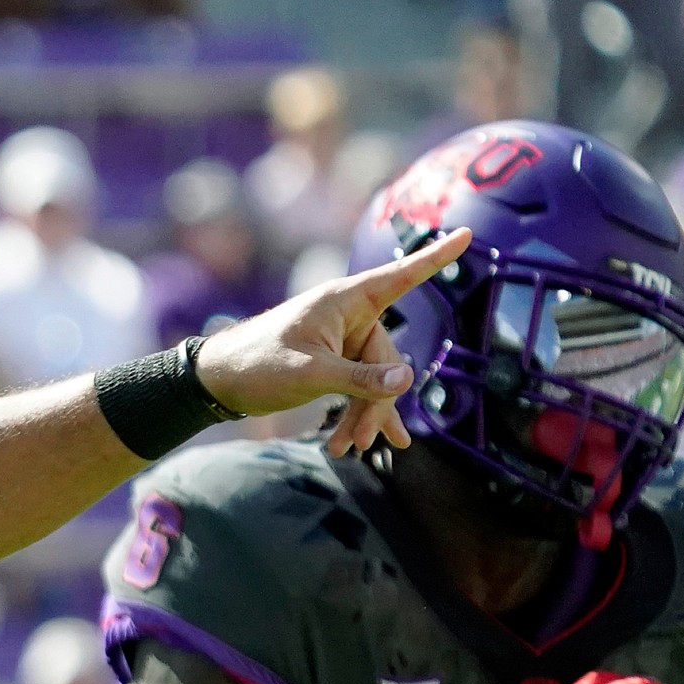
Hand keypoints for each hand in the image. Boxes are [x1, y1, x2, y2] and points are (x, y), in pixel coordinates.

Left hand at [193, 226, 471, 454]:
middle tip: (363, 443)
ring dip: (365, 417)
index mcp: (344, 302)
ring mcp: (343, 343)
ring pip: (376, 382)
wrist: (216, 381)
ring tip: (350, 450)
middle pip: (388, 361)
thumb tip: (407, 382)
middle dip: (378, 404)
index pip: (401, 277)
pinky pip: (360, 389)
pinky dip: (357, 416)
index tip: (468, 234)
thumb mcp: (309, 374)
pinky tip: (360, 445)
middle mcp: (349, 318)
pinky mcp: (334, 365)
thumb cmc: (256, 363)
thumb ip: (359, 379)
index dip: (435, 258)